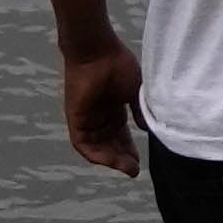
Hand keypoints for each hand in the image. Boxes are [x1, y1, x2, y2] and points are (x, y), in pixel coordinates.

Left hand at [59, 39, 143, 177]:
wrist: (97, 53)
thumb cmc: (118, 65)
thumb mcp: (135, 91)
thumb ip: (139, 110)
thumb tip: (146, 128)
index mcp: (113, 107)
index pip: (121, 134)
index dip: (130, 148)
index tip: (141, 160)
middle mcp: (99, 116)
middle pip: (110, 143)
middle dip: (122, 157)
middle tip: (135, 169)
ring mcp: (87, 119)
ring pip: (98, 147)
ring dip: (111, 159)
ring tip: (127, 168)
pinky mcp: (76, 120)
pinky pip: (83, 144)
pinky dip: (95, 155)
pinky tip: (110, 162)